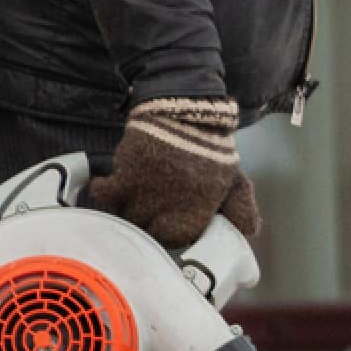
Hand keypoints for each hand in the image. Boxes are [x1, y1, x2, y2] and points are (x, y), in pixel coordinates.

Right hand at [88, 97, 260, 248]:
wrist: (187, 111)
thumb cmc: (212, 148)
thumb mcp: (236, 181)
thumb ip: (241, 210)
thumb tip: (248, 233)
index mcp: (198, 212)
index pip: (176, 240)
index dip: (168, 234)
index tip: (163, 225)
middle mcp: (170, 208)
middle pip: (146, 231)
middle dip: (144, 223)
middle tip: (143, 211)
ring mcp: (146, 191)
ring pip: (123, 216)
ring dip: (122, 209)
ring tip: (127, 198)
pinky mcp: (125, 172)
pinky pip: (104, 193)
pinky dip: (102, 191)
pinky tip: (106, 184)